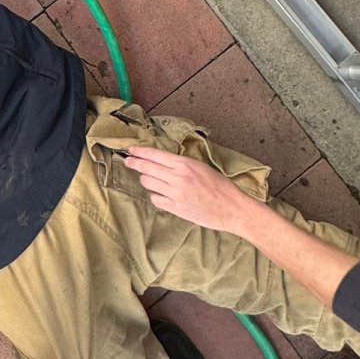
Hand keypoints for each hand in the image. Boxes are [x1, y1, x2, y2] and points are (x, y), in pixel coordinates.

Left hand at [124, 146, 257, 234]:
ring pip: (148, 183)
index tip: (130, 150)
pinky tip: (160, 194)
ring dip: (146, 180)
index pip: (154, 155)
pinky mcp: (176, 208)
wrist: (232, 208)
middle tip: (128, 162)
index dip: (139, 152)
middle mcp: (177, 177)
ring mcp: (175, 193)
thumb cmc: (220, 186)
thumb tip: (162, 161)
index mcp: (184, 164)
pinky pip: (155, 199)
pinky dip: (155, 195)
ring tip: (149, 179)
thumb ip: (181, 164)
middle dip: (134, 164)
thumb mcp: (201, 167)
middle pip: (146, 168)